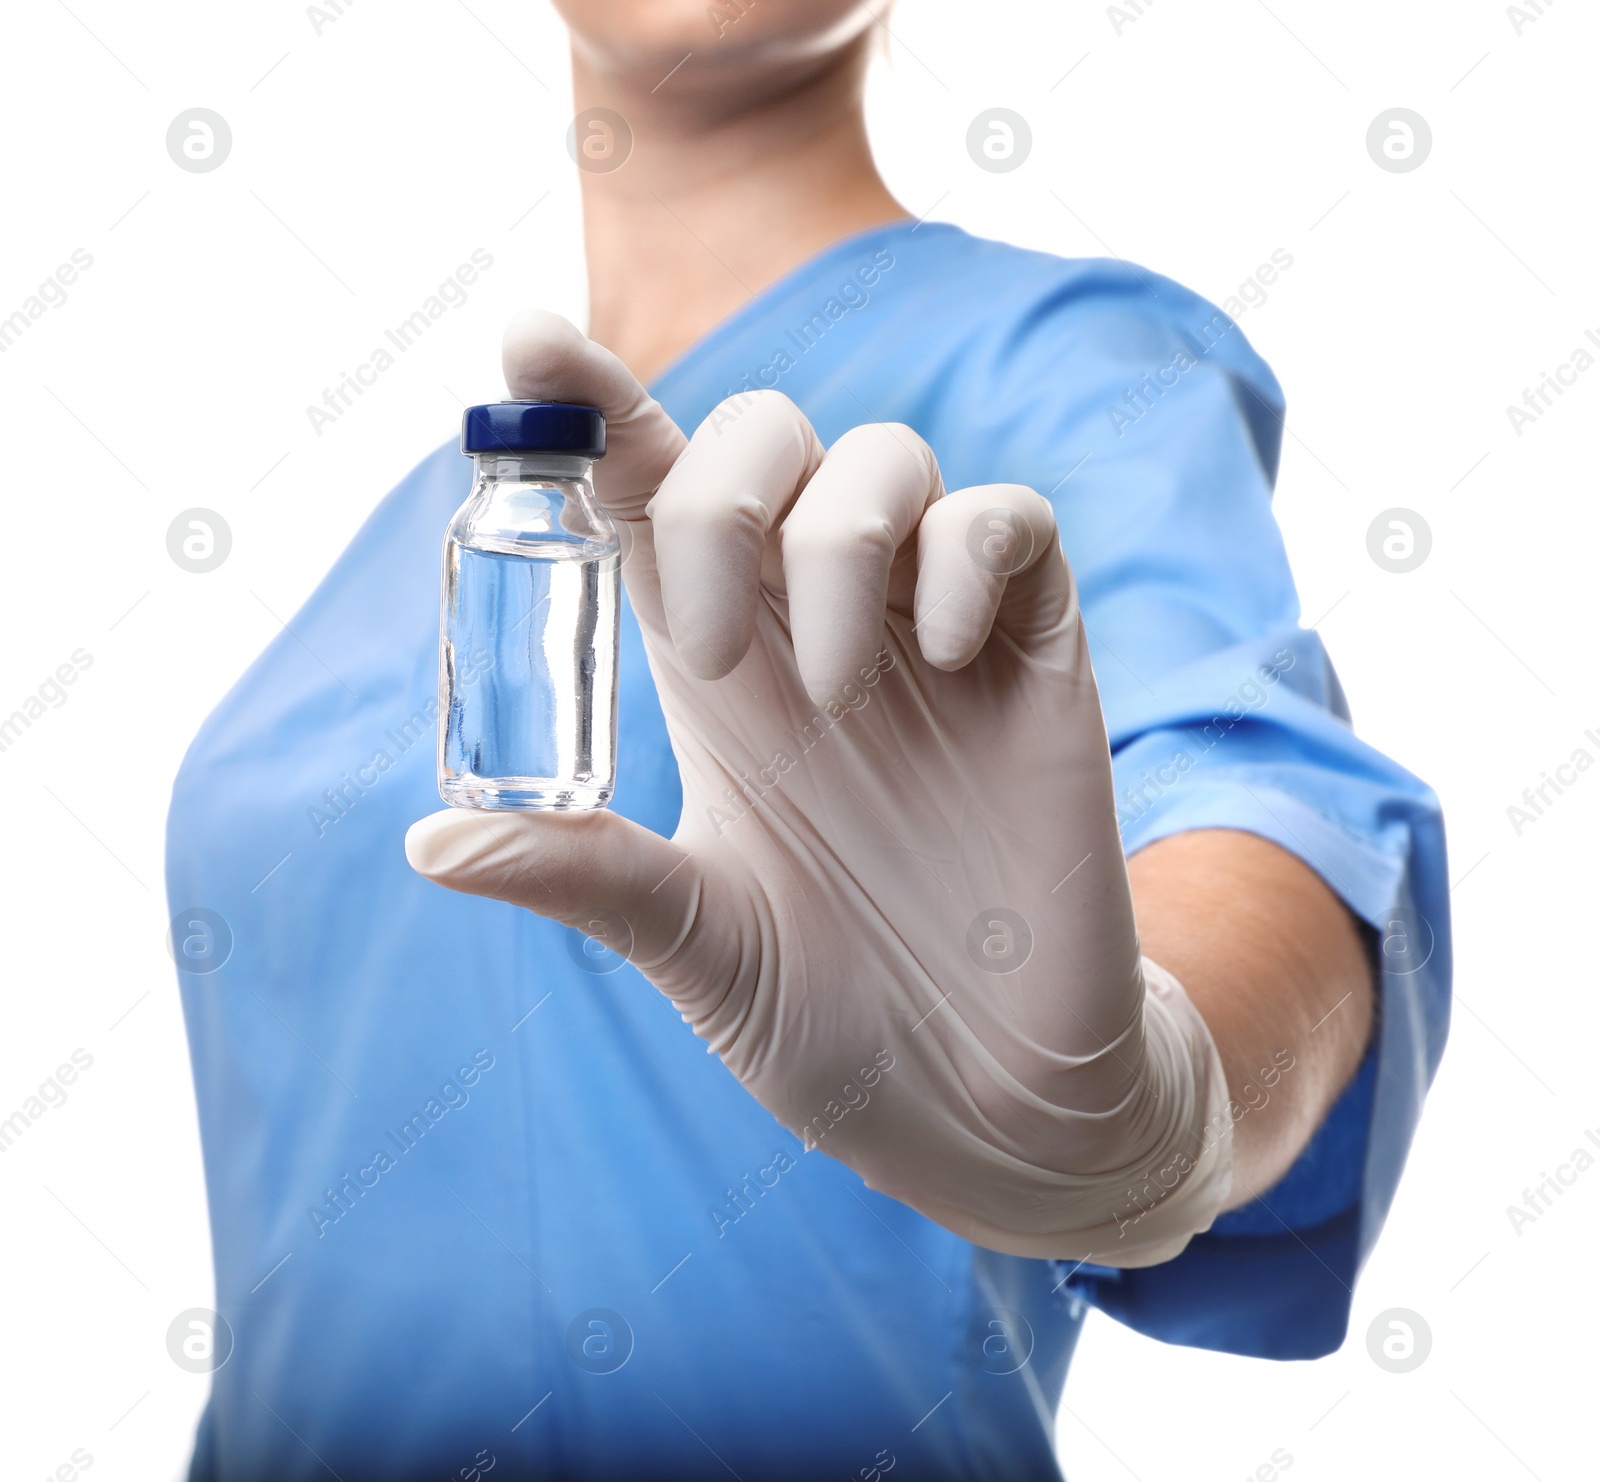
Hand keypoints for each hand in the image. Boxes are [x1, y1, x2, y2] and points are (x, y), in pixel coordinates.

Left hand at [406, 311, 1230, 1262]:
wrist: (988, 1100)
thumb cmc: (834, 1017)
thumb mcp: (692, 942)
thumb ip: (585, 874)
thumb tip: (426, 843)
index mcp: (720, 674)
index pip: (651, 498)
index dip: (592, 407)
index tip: (524, 342)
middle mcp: (818, 628)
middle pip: (762, 434)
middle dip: (717, 492)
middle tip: (711, 648)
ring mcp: (933, 635)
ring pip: (887, 456)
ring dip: (839, 544)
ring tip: (836, 698)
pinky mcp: (1037, 659)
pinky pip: (1008, 521)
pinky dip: (964, 553)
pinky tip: (938, 658)